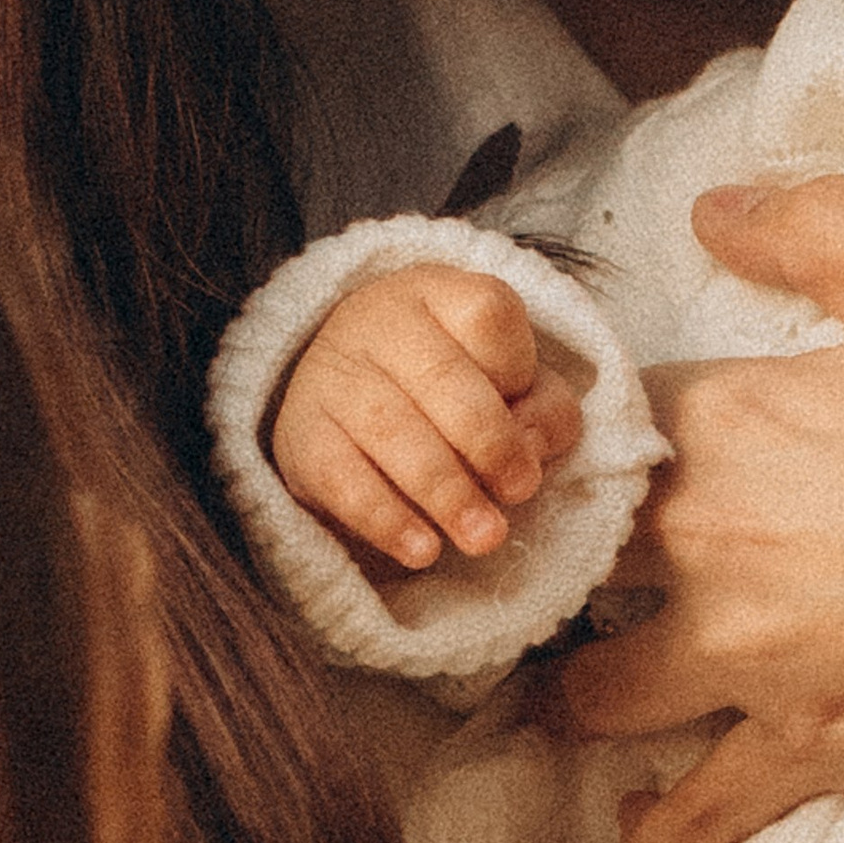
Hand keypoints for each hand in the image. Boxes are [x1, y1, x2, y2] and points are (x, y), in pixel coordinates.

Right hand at [269, 265, 582, 573]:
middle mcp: (378, 322)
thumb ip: (544, 406)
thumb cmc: (455, 382)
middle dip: (491, 444)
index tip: (529, 420)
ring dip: (447, 491)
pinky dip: (386, 519)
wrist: (346, 379)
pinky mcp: (299, 434)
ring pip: (394, 430)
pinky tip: (422, 549)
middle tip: (519, 493)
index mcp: (440, 293)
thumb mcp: (510, 378)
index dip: (517, 369)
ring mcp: (332, 374)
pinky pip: (341, 479)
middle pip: (443, 379)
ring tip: (484, 538)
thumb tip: (533, 451)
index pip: (488, 315)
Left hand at [561, 178, 843, 842]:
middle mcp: (714, 539)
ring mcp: (750, 660)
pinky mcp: (802, 754)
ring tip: (601, 685)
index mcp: (736, 416)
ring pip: (592, 691)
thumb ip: (825, 228)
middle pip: (569, 555)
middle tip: (577, 570)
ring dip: (584, 690)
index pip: (602, 419)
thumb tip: (713, 211)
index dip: (598, 433)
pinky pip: (683, 821)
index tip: (600, 454)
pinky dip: (656, 831)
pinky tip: (648, 820)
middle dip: (565, 561)